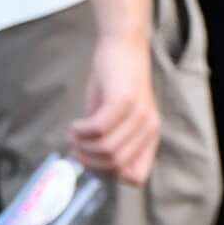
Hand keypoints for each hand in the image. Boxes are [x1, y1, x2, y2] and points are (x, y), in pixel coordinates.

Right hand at [69, 34, 159, 187]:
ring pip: (106, 149)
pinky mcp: (123, 100)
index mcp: (150, 137)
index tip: (92, 162)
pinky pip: (97, 128)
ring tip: (73, 134)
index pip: (136, 178)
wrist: (123, 47)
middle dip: (90, 162)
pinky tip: (75, 124)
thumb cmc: (115, 84)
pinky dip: (80, 131)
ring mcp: (138, 114)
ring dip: (82, 146)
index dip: (110, 176)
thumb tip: (90, 166)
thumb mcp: (114, 119)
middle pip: (115, 165)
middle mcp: (149, 128)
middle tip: (75, 148)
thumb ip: (107, 141)